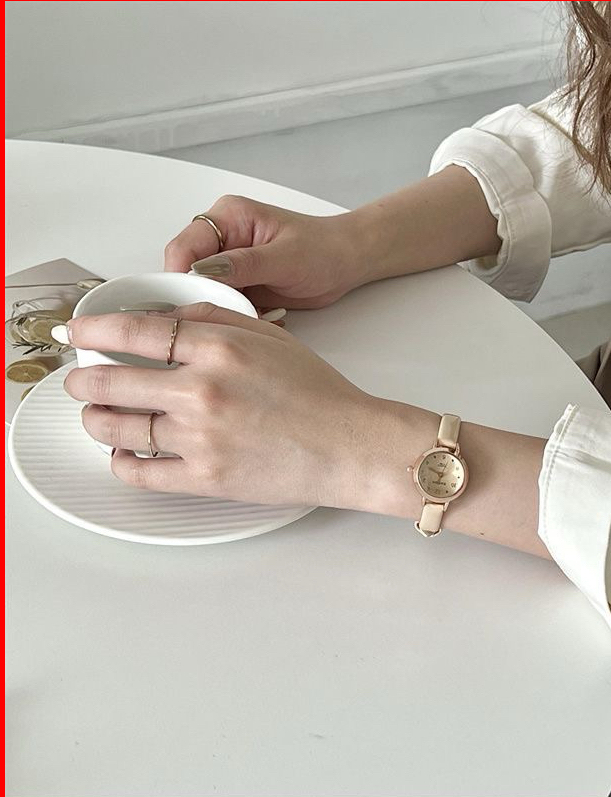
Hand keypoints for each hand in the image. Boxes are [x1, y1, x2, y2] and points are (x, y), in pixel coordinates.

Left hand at [62, 303, 393, 507]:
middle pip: (112, 380)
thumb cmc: (318, 393)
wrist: (348, 445)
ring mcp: (201, 438)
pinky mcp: (205, 478)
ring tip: (95, 415)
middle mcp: (202, 390)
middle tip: (81, 380)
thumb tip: (167, 318)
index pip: (136, 331)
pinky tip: (121, 455)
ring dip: (94, 419)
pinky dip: (120, 463)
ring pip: (116, 428)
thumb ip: (216, 317)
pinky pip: (141, 473)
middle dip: (83, 379)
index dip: (94, 331)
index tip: (77, 335)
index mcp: (219, 348)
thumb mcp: (271, 337)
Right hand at [164, 195, 368, 309]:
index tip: (190, 302)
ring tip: (257, 314)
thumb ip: (244, 264)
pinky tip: (265, 316)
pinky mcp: (241, 285)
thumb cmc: (324, 249)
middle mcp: (224, 238)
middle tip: (230, 313)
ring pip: (207, 294)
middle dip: (207, 298)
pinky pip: (226, 305)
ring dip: (227, 310)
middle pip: (190, 273)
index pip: (185, 246)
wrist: (347, 263)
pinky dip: (241, 316)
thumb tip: (204, 271)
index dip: (181, 276)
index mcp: (229, 217)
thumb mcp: (285, 257)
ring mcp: (231, 264)